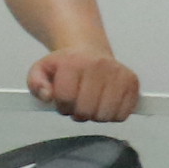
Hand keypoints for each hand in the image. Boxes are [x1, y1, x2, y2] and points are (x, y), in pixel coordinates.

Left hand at [27, 48, 141, 123]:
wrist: (88, 51)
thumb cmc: (64, 66)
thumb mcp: (41, 70)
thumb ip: (35, 83)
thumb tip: (47, 96)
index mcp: (73, 62)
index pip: (66, 98)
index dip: (61, 106)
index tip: (62, 101)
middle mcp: (99, 65)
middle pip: (87, 110)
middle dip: (78, 113)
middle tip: (77, 105)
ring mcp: (119, 73)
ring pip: (105, 115)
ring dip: (95, 116)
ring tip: (90, 104)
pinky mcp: (133, 82)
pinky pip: (123, 114)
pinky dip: (112, 115)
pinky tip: (105, 104)